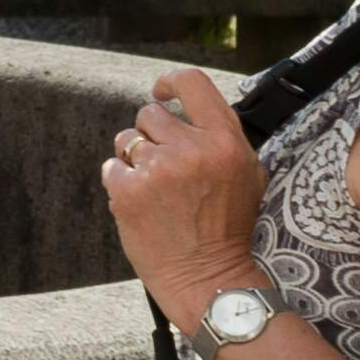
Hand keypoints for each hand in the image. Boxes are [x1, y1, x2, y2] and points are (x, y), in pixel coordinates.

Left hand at [100, 67, 266, 319]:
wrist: (207, 277)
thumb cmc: (227, 228)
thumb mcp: (247, 174)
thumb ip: (221, 137)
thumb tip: (191, 109)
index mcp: (225, 141)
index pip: (192, 83)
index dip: (170, 82)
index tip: (161, 91)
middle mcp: (191, 149)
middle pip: (151, 114)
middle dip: (153, 136)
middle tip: (165, 167)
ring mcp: (157, 169)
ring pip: (127, 139)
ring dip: (134, 159)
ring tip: (155, 189)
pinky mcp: (127, 190)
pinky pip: (112, 167)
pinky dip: (122, 183)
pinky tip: (142, 205)